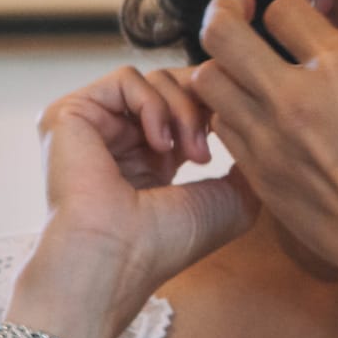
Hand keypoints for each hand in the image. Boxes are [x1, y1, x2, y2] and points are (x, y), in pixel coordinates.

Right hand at [22, 64, 258, 337]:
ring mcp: (95, 125)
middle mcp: (123, 137)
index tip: (242, 129)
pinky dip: (154, 103)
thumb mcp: (231, 200)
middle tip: (212, 148)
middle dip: (207, 105)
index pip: (194, 104)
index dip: (223, 106)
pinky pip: (126, 78)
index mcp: (155, 156)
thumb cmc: (167, 244)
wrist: (115, 259)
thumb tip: (267, 127)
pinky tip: (161, 144)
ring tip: (191, 154)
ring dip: (185, 110)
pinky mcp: (70, 113)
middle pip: (179, 84)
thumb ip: (249, 159)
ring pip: (157, 79)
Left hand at [189, 0, 337, 322]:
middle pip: (221, 32)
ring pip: (206, 79)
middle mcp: (293, 96)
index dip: (291, 5)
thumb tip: (335, 40)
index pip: (284, 9)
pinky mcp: (256, 172)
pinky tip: (256, 118)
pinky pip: (222, 125)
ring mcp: (266, 137)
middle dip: (225, 12)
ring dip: (223, 66)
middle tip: (239, 13)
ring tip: (245, 72)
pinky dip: (231, 112)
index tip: (300, 14)